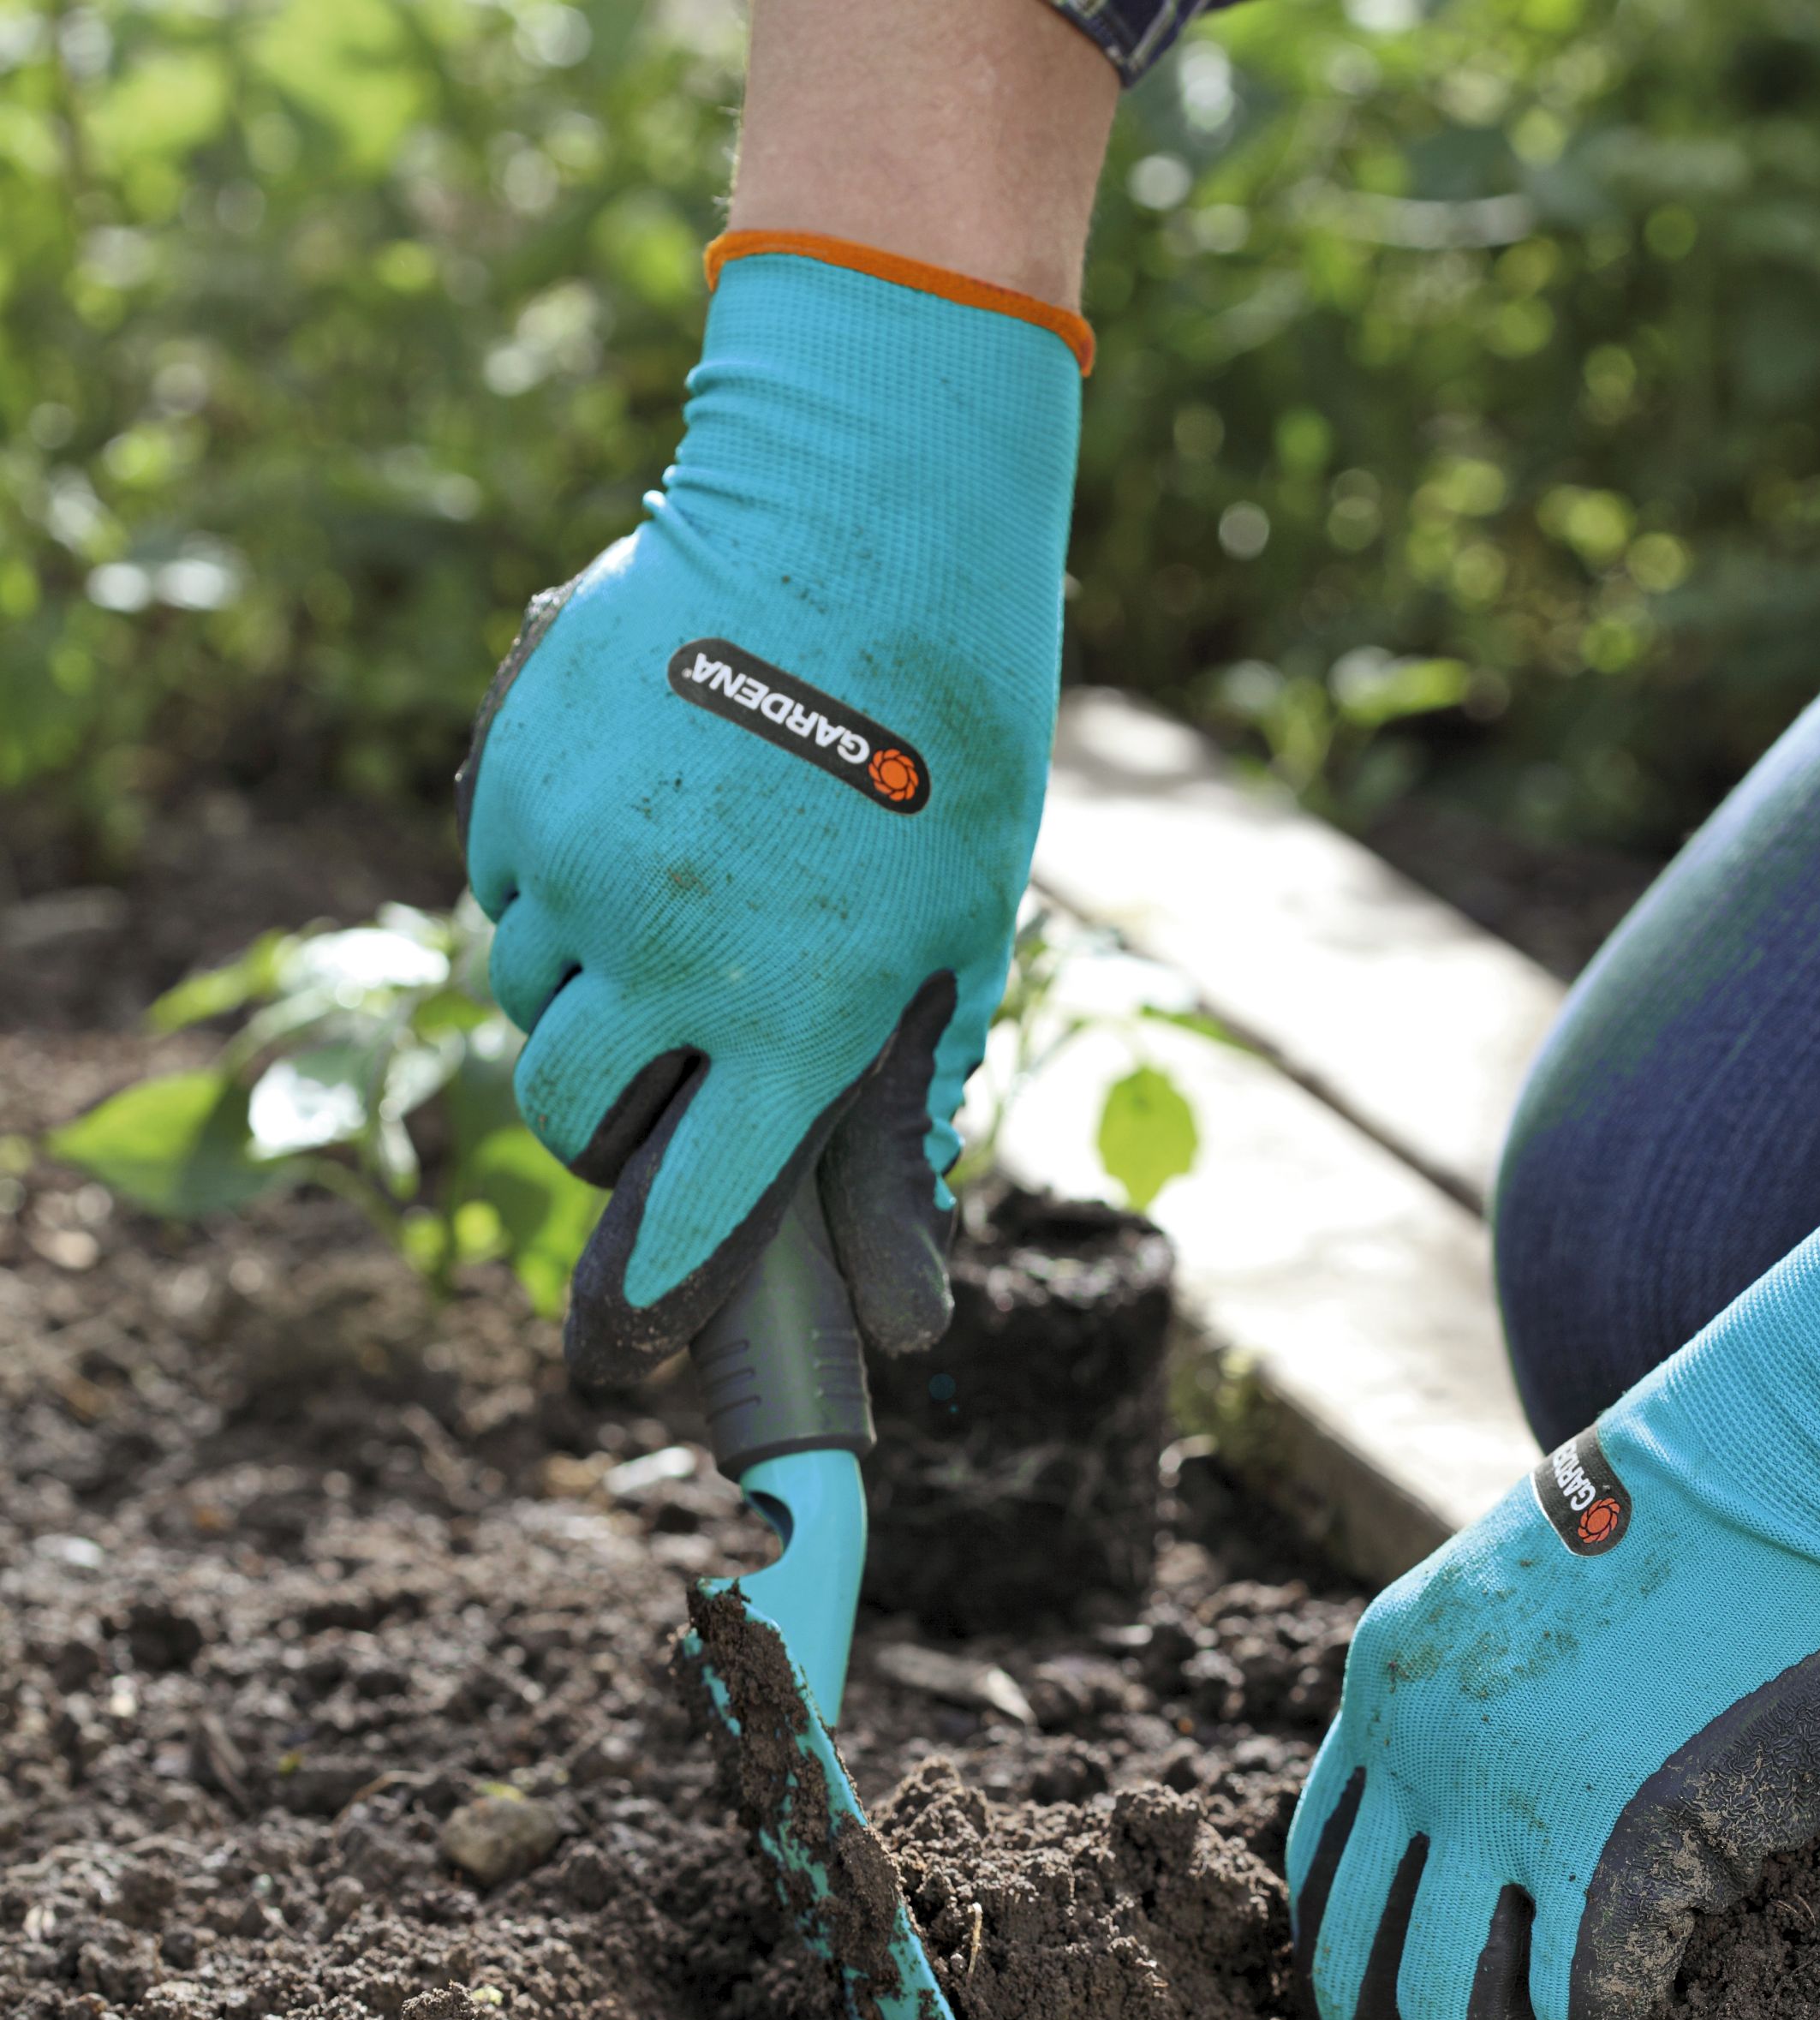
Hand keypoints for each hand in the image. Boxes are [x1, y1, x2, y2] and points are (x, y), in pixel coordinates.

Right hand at [457, 238, 1083, 1380]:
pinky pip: (500, 887)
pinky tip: (632, 825)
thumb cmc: (949, 741)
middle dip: (591, 1128)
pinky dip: (546, 889)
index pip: (691, 1207)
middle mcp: (674, 956)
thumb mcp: (964, 929)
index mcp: (801, 1013)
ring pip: (520, 998)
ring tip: (657, 925)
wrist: (864, 521)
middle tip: (638, 1096)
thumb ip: (912, 1093)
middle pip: (563, 1111)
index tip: (624, 1343)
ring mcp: (581, 865)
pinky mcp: (523, 779)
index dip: (652, 1291)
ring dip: (572, 999)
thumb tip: (906, 1288)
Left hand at [1288, 1113, 1819, 2019]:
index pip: (1319, 1878)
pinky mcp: (1621, 1840)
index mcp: (1383, 1685)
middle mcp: (1417, 1748)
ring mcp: (1511, 1800)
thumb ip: (1479, 1705)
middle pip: (1357, 1972)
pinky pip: (1571, 2012)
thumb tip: (1487, 1828)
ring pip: (1450, 2018)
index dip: (1334, 1987)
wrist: (1799, 1456)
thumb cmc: (1693, 1519)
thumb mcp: (1521, 1598)